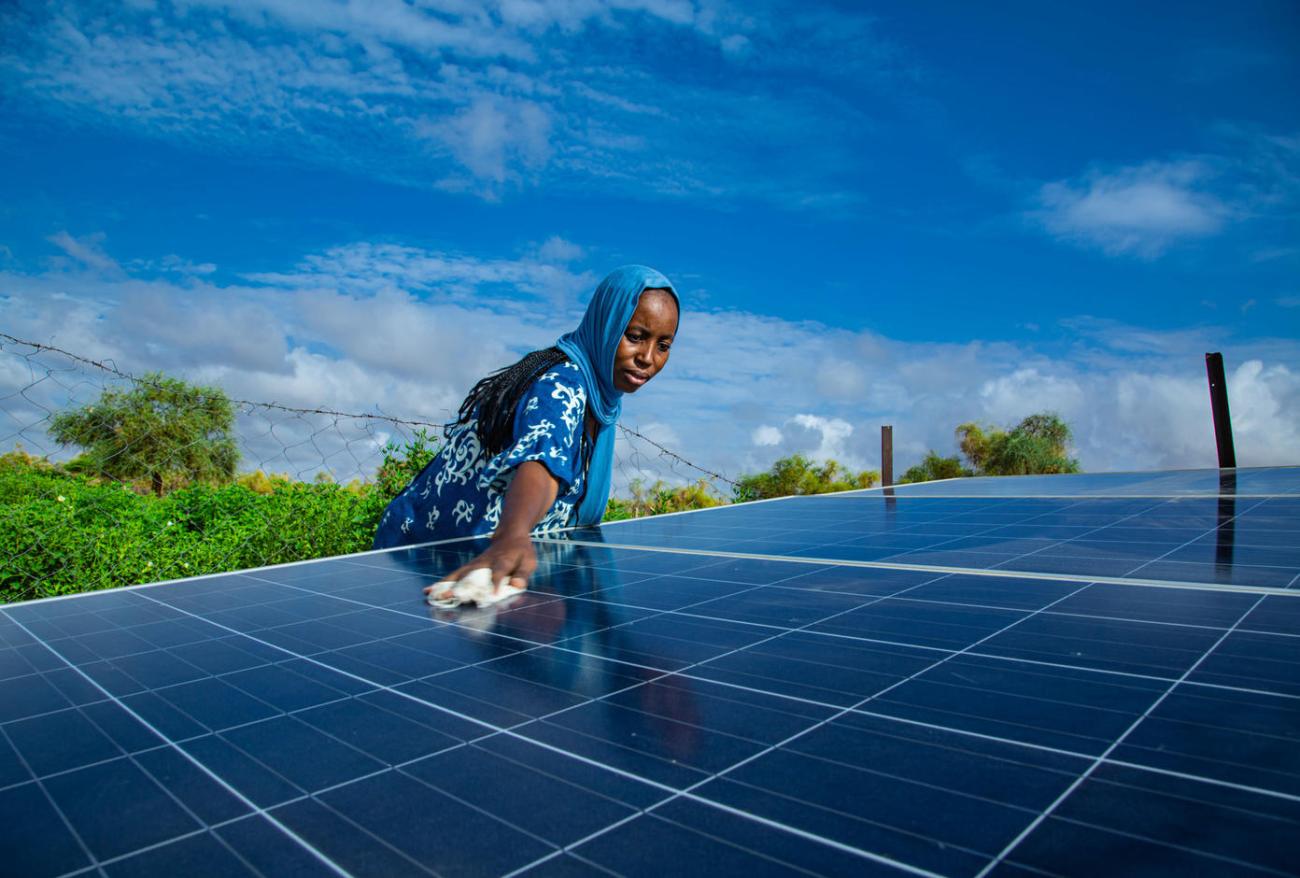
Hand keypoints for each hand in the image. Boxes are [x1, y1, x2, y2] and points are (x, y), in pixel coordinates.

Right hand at [422, 532, 537, 601]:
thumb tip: (517, 585)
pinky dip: (442, 583)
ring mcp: (474, 564)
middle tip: (448, 595)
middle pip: (472, 574)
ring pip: (459, 575)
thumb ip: (523, 574)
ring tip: (431, 594)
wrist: (509, 535)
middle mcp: (485, 562)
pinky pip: (454, 576)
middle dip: (461, 585)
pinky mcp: (468, 567)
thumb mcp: (529, 561)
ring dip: (445, 584)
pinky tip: (429, 591)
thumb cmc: (521, 552)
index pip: (499, 571)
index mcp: (503, 560)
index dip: (497, 581)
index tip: (492, 594)